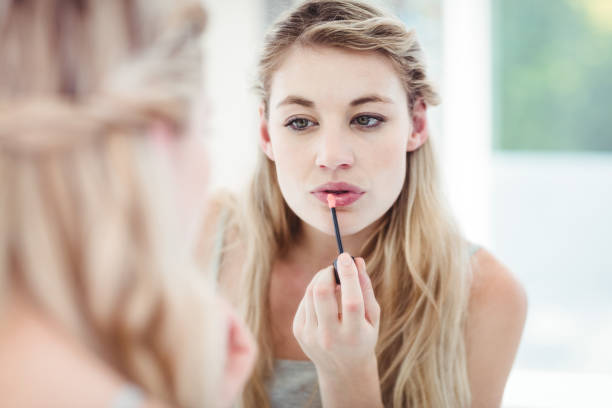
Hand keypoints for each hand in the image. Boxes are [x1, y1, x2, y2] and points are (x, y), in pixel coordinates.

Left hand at [293, 252, 381, 406]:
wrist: (342, 369)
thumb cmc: (363, 336)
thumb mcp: (372, 317)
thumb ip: (366, 288)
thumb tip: (357, 261)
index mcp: (354, 335)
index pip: (351, 301)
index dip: (348, 276)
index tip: (346, 257)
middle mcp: (330, 337)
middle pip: (322, 294)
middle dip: (328, 273)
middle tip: (336, 267)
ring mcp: (311, 336)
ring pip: (311, 294)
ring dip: (321, 279)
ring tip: (333, 280)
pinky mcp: (298, 331)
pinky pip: (305, 301)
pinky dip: (314, 292)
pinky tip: (324, 297)